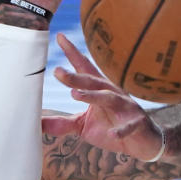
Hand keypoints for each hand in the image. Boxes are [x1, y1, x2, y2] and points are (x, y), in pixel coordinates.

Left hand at [44, 34, 164, 158]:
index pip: (84, 68)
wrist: (144, 143)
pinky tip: (113, 134)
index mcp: (100, 90)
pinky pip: (129, 126)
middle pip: (92, 82)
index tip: (59, 36)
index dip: (72, 53)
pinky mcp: (137, 124)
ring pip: (109, 98)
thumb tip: (37, 124)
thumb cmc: (112, 128)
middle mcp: (113, 94)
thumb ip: (62, 123)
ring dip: (93, 96)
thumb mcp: (83, 126)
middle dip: (75, 77)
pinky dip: (122, 130)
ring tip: (75, 94)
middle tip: (57, 71)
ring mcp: (127, 108)